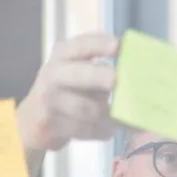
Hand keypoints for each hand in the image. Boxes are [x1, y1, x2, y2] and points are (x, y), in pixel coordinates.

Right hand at [16, 33, 118, 151]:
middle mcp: (54, 74)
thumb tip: (140, 79)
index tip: (118, 46)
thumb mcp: (80, 71)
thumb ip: (103, 70)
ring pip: (88, 109)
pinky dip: (103, 131)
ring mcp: (50, 100)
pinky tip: (108, 129)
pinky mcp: (52, 124)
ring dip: (111, 116)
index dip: (100, 45)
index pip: (81, 45)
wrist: (35, 119)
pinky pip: (86, 130)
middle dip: (100, 77)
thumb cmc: (69, 90)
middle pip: (79, 74)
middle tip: (117, 81)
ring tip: (126, 118)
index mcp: (64, 55)